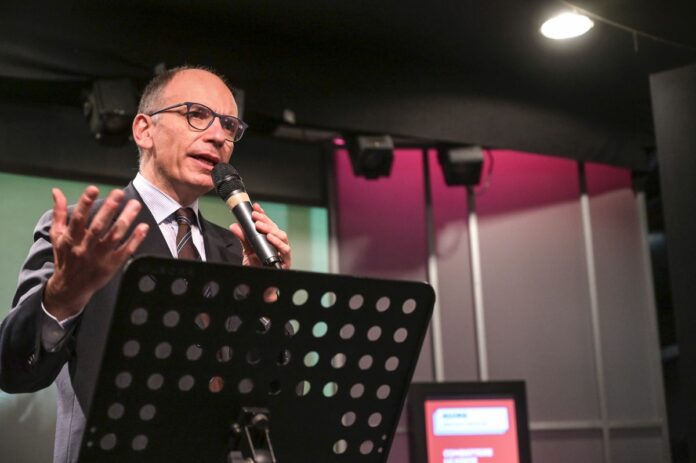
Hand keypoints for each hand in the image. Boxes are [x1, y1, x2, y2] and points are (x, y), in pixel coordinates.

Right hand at [43, 186, 148, 320]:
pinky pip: (126, 251)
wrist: (70, 288)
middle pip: (98, 227)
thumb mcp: (57, 236)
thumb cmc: (65, 257)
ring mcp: (99, 257)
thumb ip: (59, 213)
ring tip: (135, 205)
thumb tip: (57, 192)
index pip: (78, 219)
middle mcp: (85, 247)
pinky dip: (135, 239)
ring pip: (114, 237)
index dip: (85, 203)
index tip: (93, 188)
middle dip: (108, 209)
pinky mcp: (112, 266)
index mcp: (70, 239)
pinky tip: (143, 227)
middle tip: (119, 193)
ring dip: (126, 220)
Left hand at [229, 203, 291, 268]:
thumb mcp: (247, 251)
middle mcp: (278, 244)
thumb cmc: (256, 267)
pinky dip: (278, 242)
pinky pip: (285, 249)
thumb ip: (243, 238)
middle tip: (255, 216)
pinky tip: (270, 237)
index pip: (268, 224)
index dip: (263, 215)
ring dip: (271, 229)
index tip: (255, 207)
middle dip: (265, 220)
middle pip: (275, 228)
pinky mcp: (286, 261)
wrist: (257, 283)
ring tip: (260, 225)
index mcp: (270, 241)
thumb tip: (234, 226)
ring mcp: (283, 252)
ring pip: (282, 236)